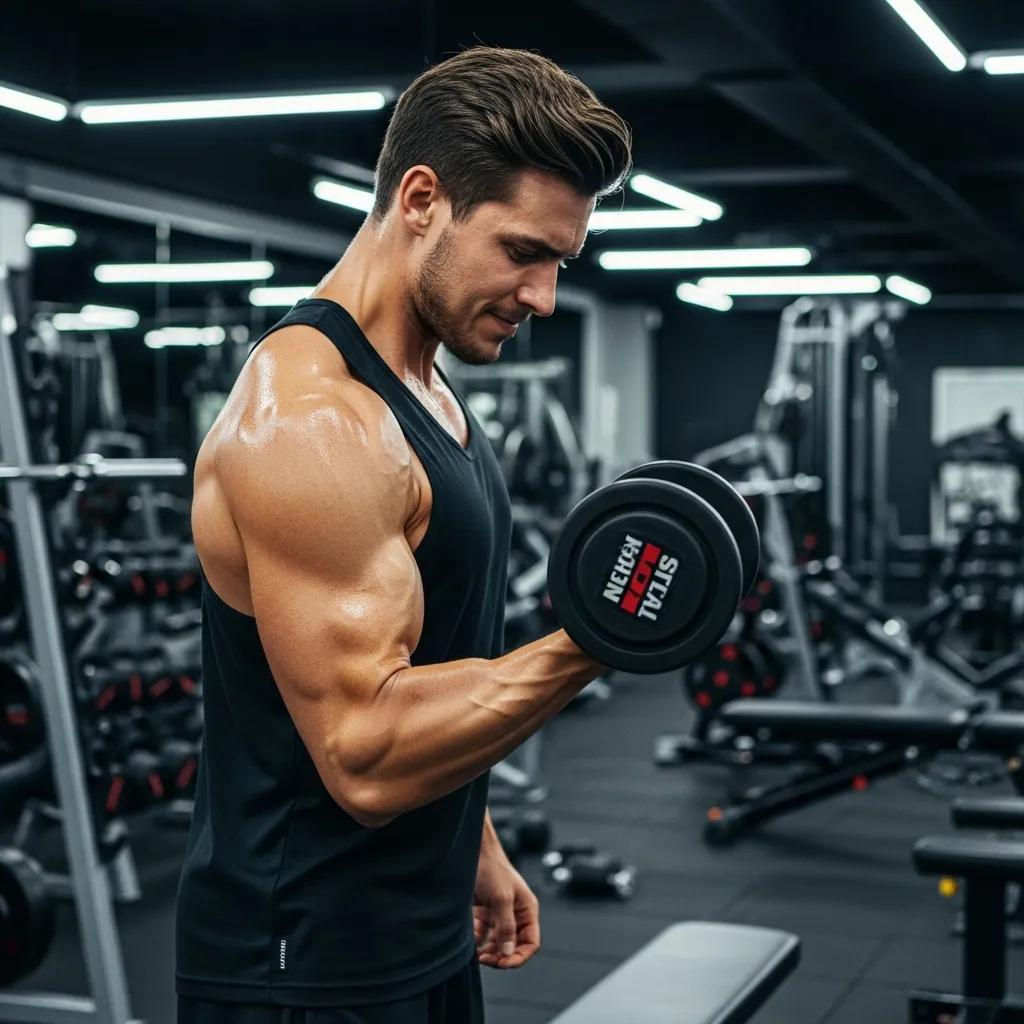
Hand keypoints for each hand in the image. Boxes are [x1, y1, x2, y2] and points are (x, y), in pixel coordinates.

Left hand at [473, 850, 539, 968]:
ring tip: (476, 953)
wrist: (473, 852)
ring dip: (487, 951)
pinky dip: (477, 941)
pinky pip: (483, 935)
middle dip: (500, 956)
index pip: (530, 943)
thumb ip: (506, 926)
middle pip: (512, 946)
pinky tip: (469, 940)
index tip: (503, 963)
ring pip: (497, 943)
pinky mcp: (484, 913)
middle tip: (485, 959)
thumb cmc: (492, 869)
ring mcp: (499, 914)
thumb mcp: (501, 898)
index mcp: (527, 910)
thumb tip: (508, 952)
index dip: (518, 956)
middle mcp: (515, 915)